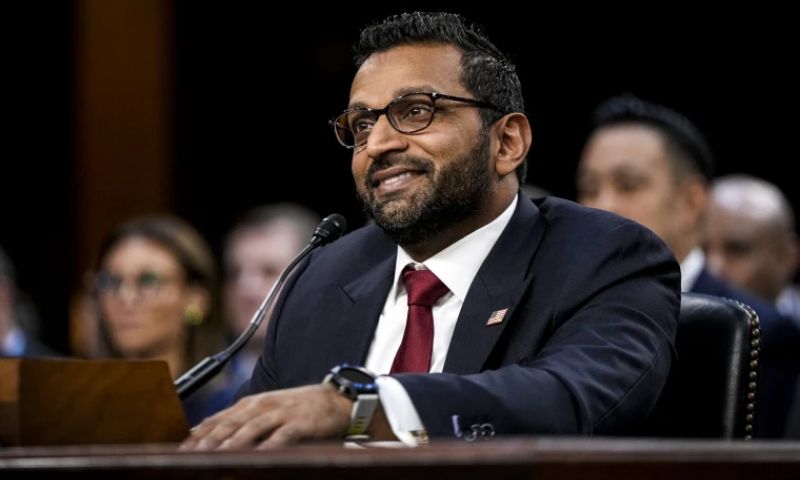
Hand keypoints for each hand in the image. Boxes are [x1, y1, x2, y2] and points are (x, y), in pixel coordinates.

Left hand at [179, 383, 351, 449]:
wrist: (334, 400)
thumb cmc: (296, 409)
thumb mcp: (264, 410)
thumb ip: (237, 420)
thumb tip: (201, 432)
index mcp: (250, 404)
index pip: (217, 419)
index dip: (198, 434)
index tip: (180, 450)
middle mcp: (262, 406)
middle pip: (229, 424)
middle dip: (208, 441)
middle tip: (190, 456)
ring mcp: (281, 413)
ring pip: (251, 428)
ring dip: (232, 443)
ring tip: (216, 456)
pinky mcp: (299, 422)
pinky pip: (282, 436)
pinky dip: (269, 445)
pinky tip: (259, 456)